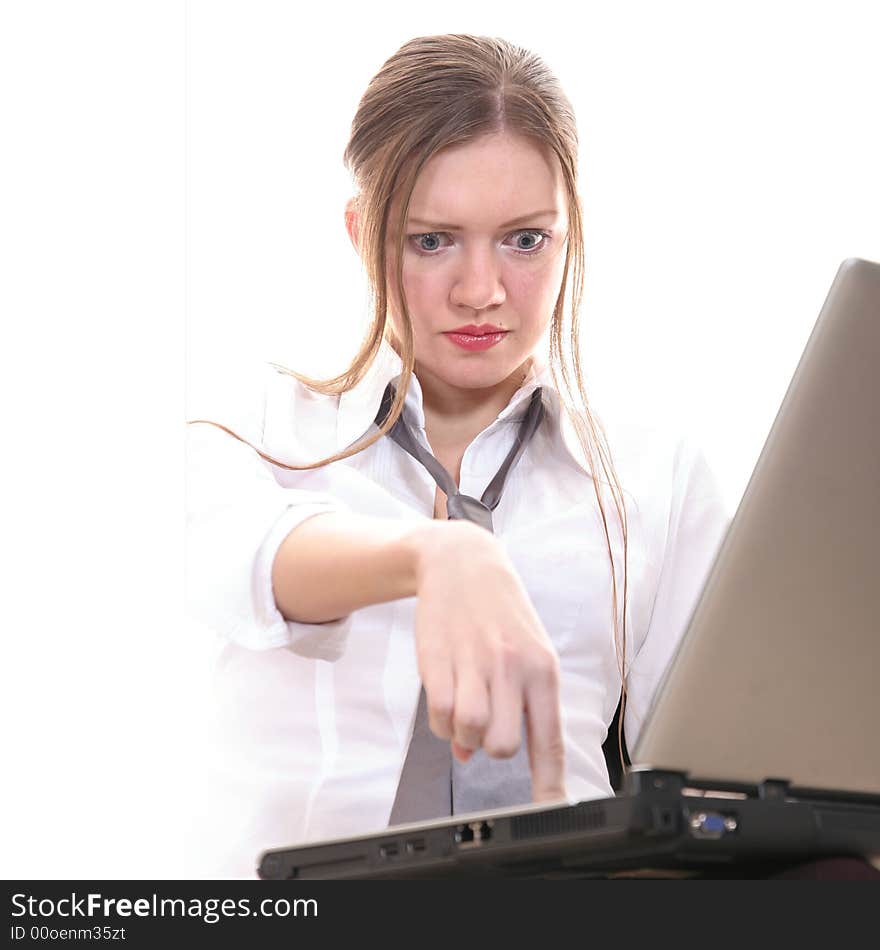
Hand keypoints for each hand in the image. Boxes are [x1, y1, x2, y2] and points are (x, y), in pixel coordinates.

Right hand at [409, 520, 566, 803]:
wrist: (462, 561)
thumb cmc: (499, 611)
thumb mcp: (521, 652)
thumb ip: (510, 703)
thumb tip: (472, 752)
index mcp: (542, 669)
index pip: (549, 739)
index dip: (549, 782)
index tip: (551, 810)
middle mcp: (513, 668)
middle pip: (504, 745)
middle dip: (492, 746)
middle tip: (487, 723)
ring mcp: (474, 664)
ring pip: (470, 733)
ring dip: (464, 735)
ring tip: (465, 710)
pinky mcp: (438, 661)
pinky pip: (439, 716)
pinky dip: (441, 723)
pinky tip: (445, 702)